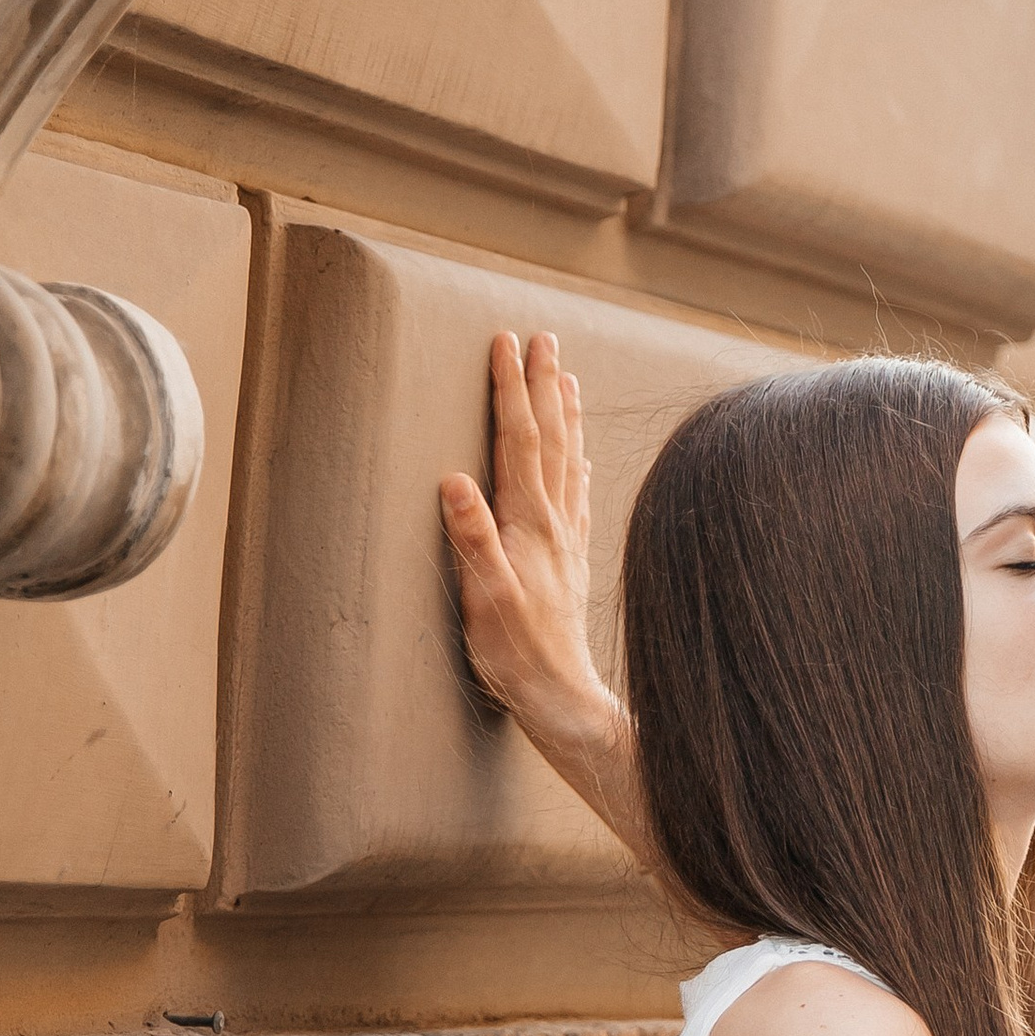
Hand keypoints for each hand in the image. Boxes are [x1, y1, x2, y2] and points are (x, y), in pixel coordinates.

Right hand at [438, 331, 609, 751]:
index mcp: (529, 523)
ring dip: (566, 415)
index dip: (510, 390)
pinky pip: (577, 494)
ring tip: (567, 378)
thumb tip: (453, 481)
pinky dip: (576, 463)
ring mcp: (567, 539)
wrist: (562, 696)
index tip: (506, 343)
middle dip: (543, 386)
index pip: (519, 440)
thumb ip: (471, 539)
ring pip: (569, 460)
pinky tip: (581, 457)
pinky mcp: (571, 560)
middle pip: (551, 439)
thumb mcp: (483, 598)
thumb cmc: (516, 653)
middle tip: (543, 338)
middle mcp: (554, 523)